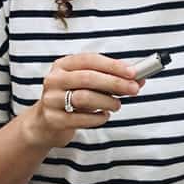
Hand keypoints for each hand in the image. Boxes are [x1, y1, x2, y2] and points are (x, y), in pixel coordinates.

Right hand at [26, 53, 144, 146]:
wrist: (45, 123)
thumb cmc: (71, 99)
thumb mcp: (86, 85)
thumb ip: (110, 79)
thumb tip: (139, 78)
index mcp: (63, 65)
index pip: (90, 60)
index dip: (113, 65)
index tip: (133, 72)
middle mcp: (54, 80)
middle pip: (88, 78)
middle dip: (115, 83)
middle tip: (133, 89)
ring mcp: (51, 100)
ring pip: (85, 98)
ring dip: (107, 102)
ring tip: (117, 105)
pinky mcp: (53, 119)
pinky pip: (81, 119)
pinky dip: (98, 118)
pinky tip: (104, 116)